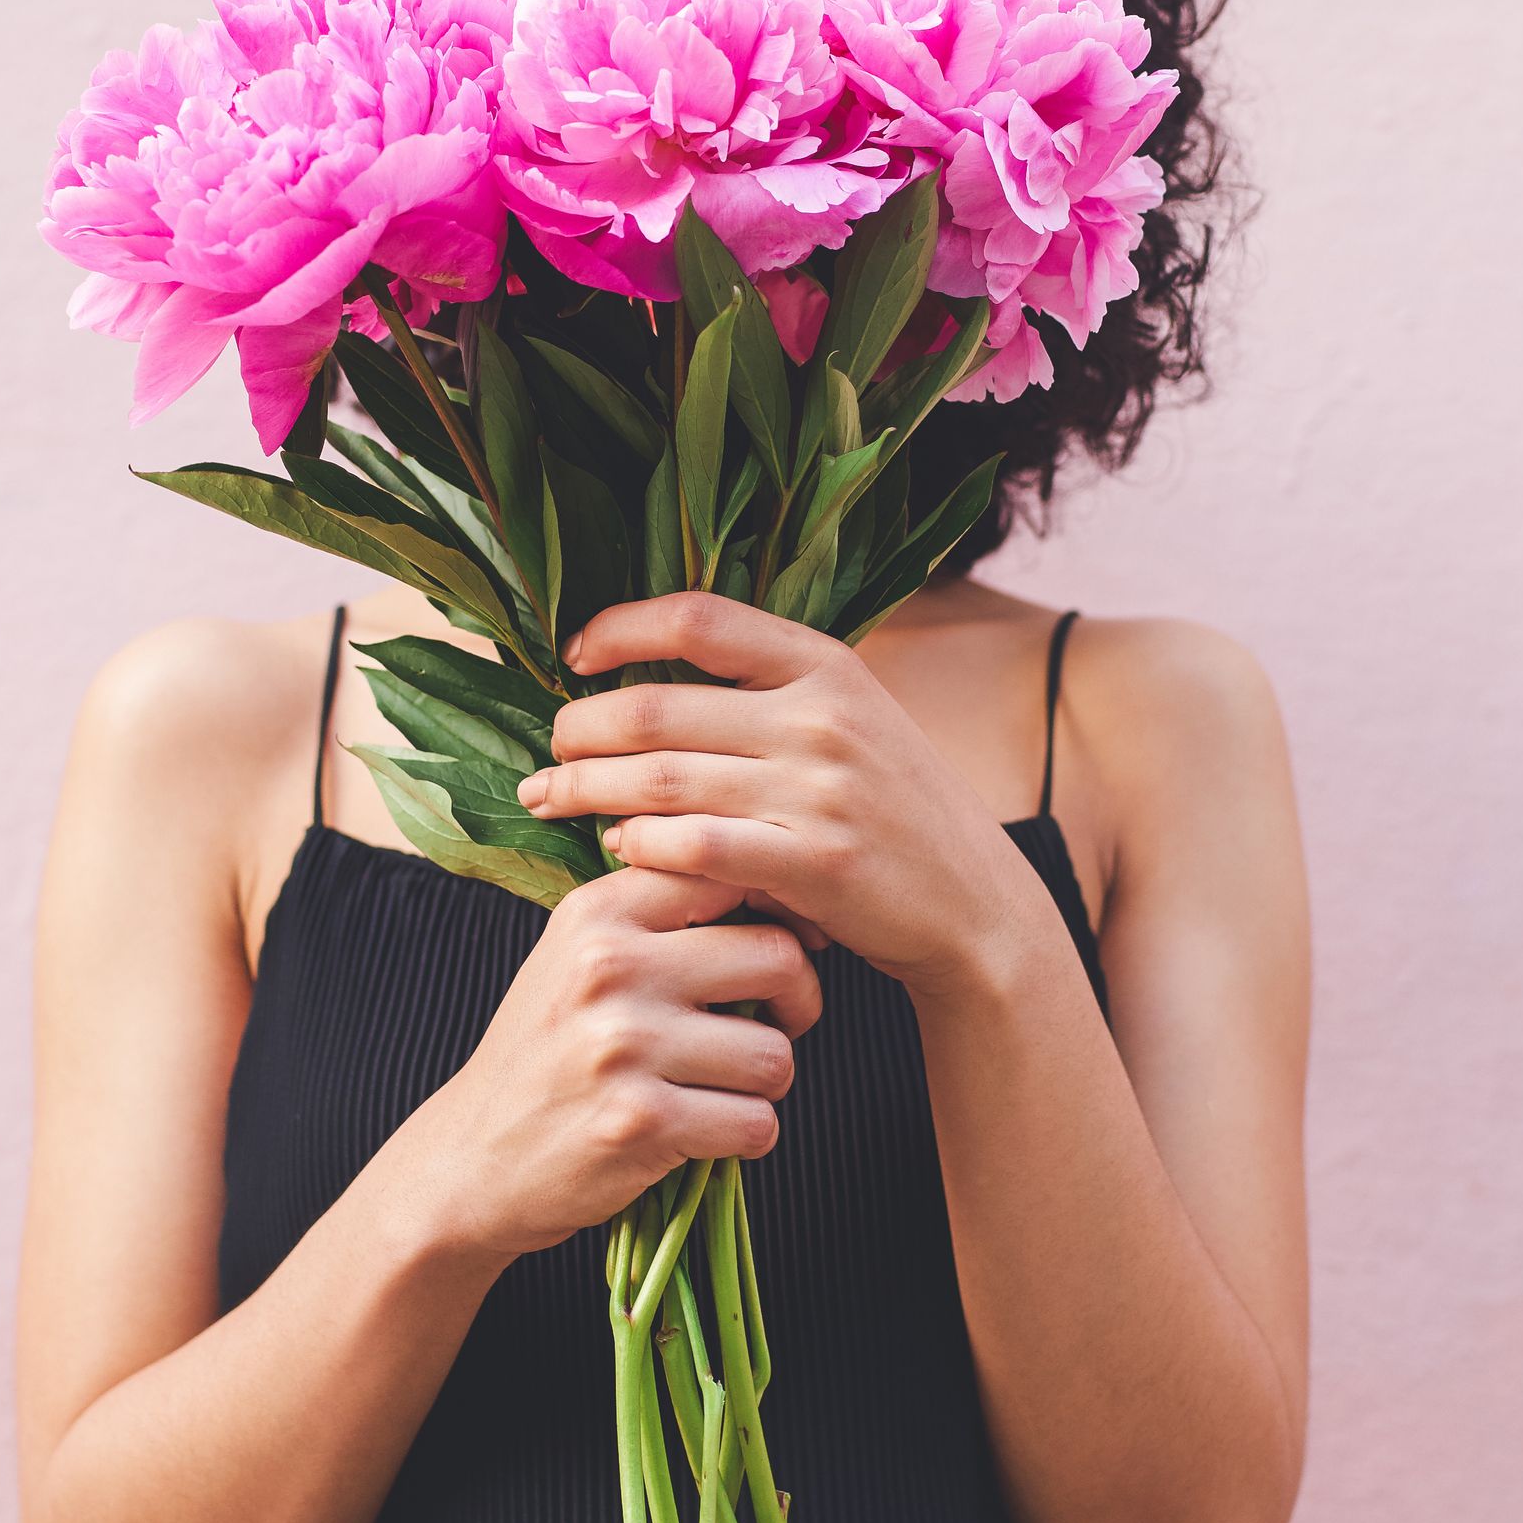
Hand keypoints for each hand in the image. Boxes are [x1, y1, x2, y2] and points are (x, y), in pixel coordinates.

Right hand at [393, 867, 822, 1263]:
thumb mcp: (576, 956)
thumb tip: (776, 882)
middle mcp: (610, 967)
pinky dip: (744, 1137)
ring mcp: (624, 1045)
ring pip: (775, 1055)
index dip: (776, 914)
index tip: (772, 954)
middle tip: (768, 1028)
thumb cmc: (545, 1055)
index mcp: (599, 912)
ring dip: (764, 1085)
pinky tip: (703, 1134)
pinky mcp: (641, 1123)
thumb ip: (658, 913)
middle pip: (778, 957)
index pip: (730, 873)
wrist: (473, 1158)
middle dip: (795, 1003)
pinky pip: (756, 1125)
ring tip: (718, 1089)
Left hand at [519, 593, 1048, 998]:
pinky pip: (696, 847)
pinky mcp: (814, 864)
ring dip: (589, 789)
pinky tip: (619, 848)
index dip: (622, 627)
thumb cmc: (894, 813)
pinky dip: (643, 846)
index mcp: (827, 666)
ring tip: (552, 797)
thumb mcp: (853, 722)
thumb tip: (652, 675)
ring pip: (662, 779)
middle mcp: (822, 717)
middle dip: (581, 728)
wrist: (974, 905)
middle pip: (659, 707)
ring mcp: (821, 791)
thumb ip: (771, 693)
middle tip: (548, 749)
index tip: (575, 652)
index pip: (701, 618)